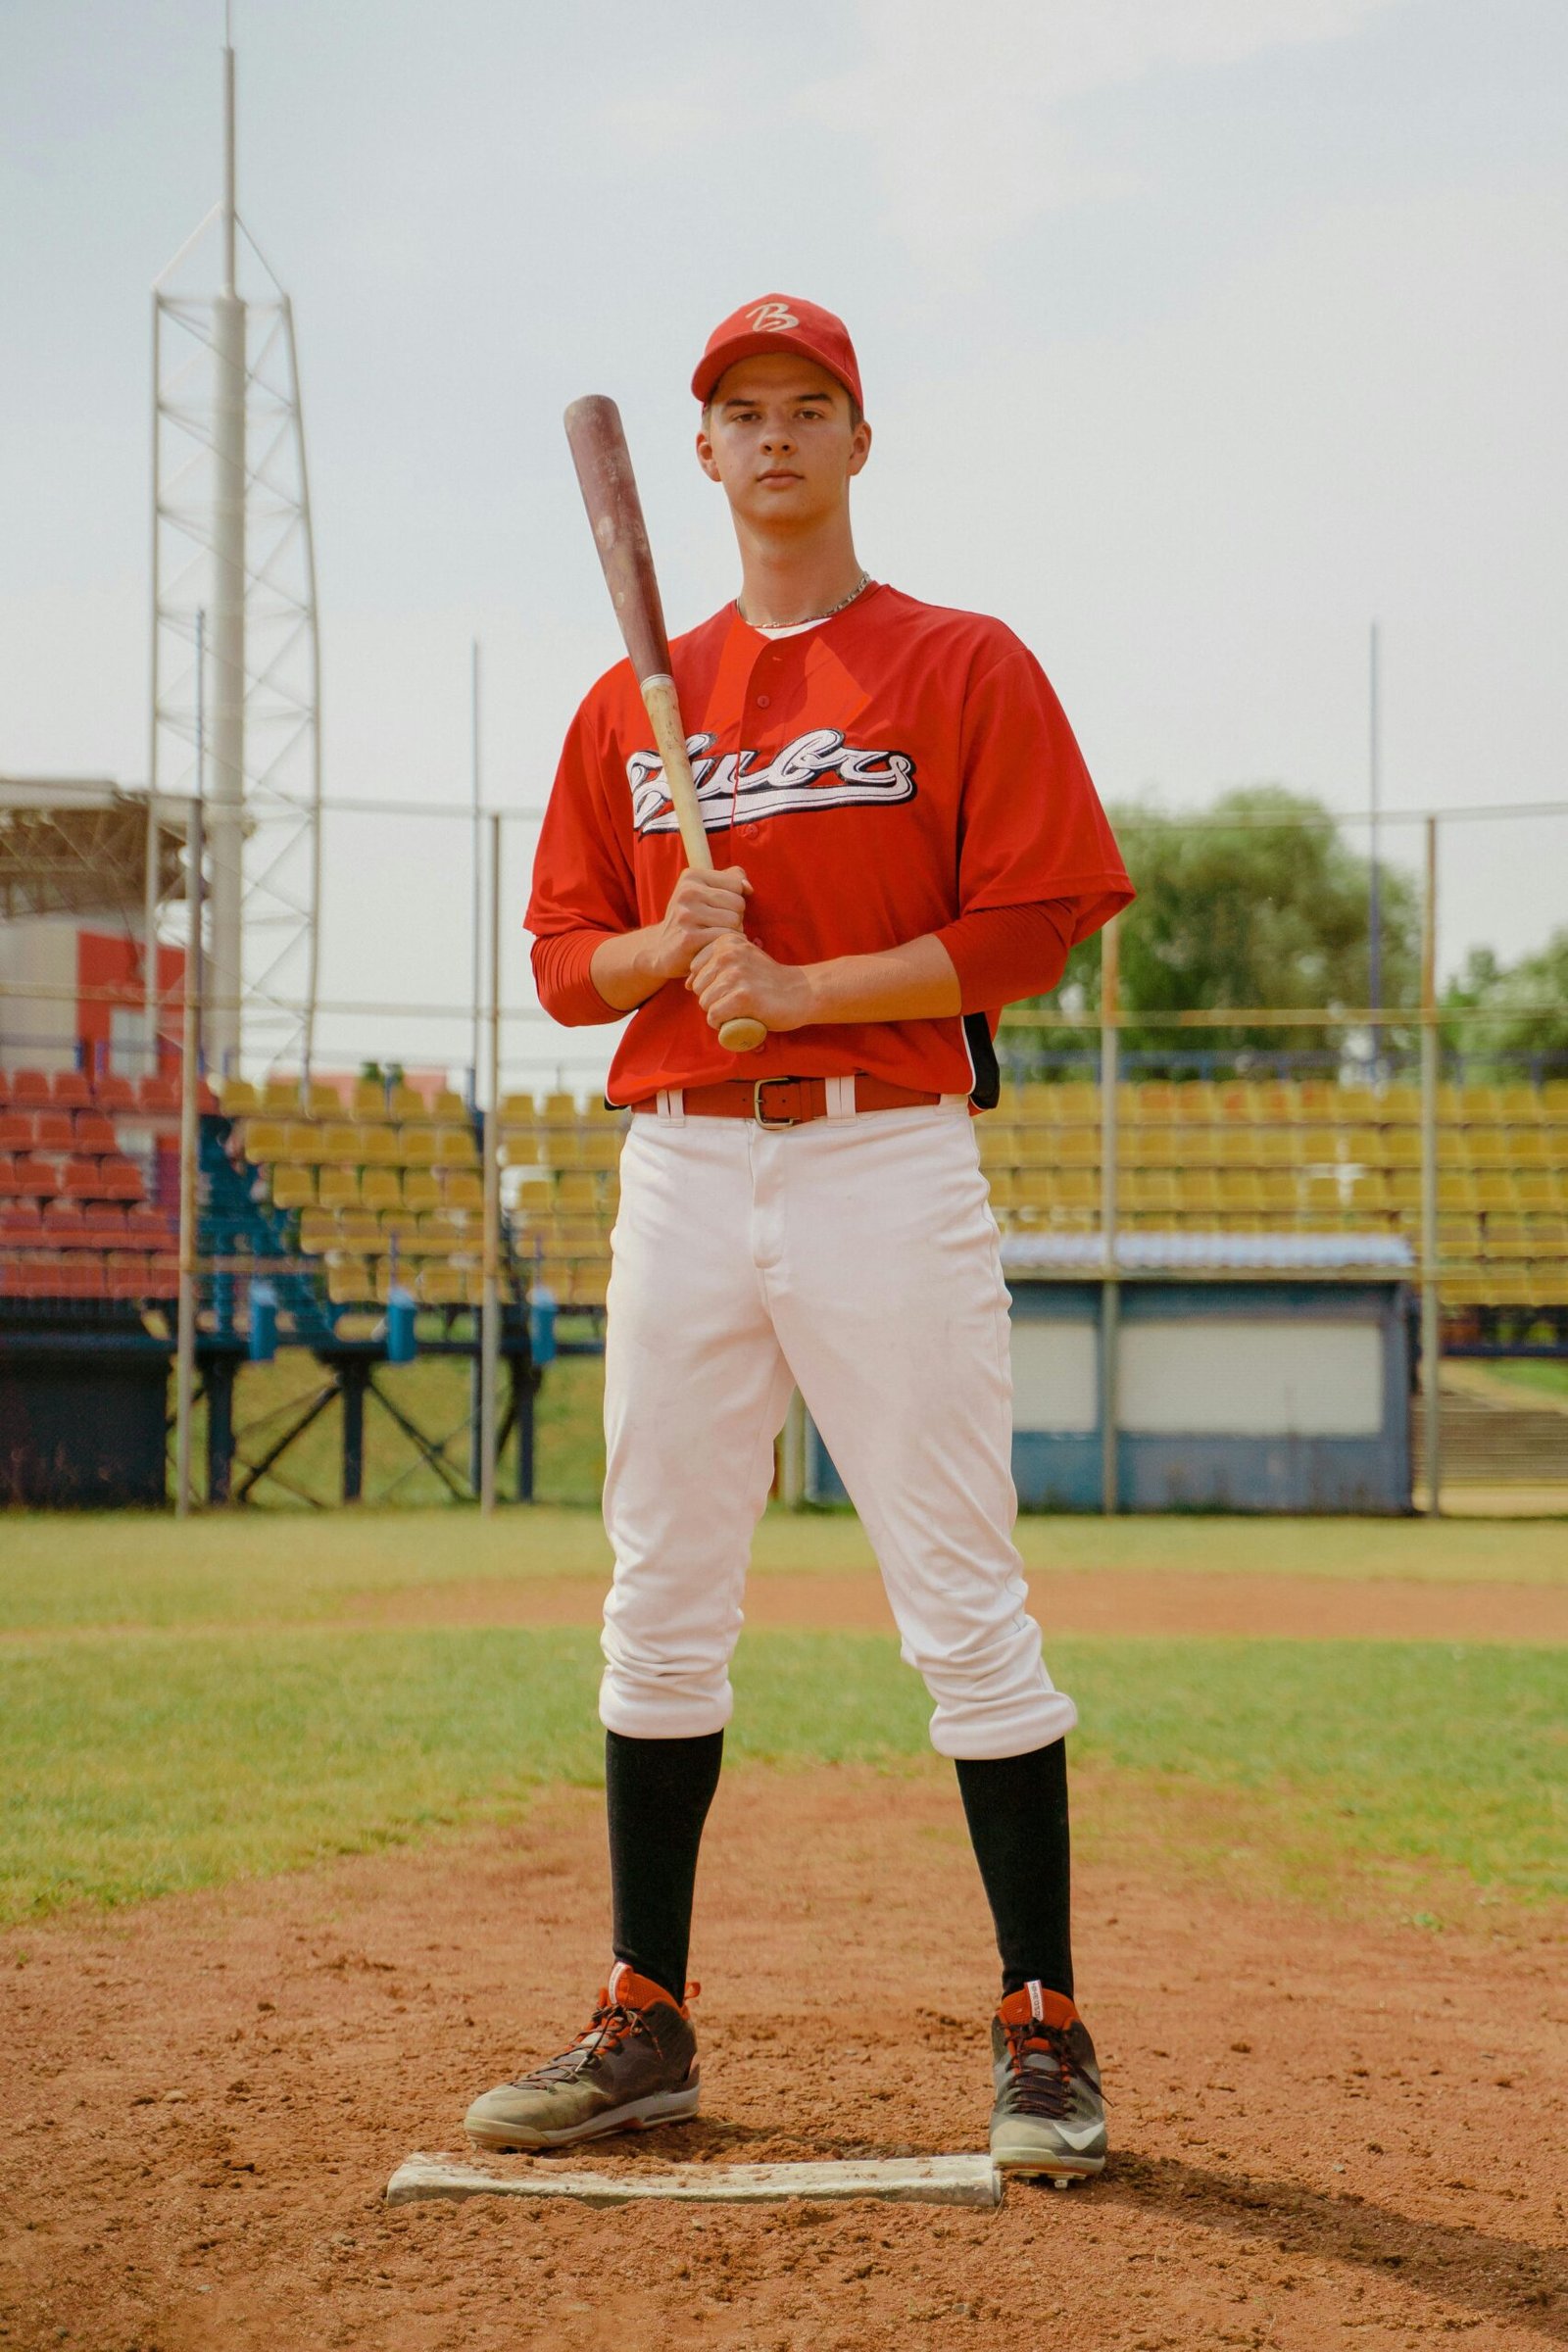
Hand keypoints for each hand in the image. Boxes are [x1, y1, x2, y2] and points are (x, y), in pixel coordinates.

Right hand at [648, 866, 749, 980]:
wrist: (660, 948)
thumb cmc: (692, 918)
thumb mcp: (706, 891)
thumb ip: (732, 880)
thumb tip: (748, 888)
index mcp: (692, 876)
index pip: (736, 884)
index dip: (734, 899)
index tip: (719, 908)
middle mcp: (687, 892)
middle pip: (738, 903)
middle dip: (736, 917)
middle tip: (717, 926)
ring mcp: (686, 915)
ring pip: (734, 921)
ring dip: (732, 932)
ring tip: (715, 935)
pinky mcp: (688, 938)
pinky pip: (725, 937)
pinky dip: (725, 944)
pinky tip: (712, 946)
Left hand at [688, 933, 814, 1033]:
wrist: (801, 992)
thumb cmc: (768, 980)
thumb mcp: (742, 960)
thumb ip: (716, 964)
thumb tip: (687, 983)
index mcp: (726, 942)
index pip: (695, 970)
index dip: (710, 985)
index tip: (732, 986)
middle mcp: (728, 954)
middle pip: (698, 988)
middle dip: (712, 999)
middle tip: (736, 1000)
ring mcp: (736, 975)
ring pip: (705, 1003)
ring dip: (718, 1013)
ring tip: (739, 1009)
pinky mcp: (743, 997)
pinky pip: (715, 1016)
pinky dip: (722, 1024)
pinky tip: (738, 1018)